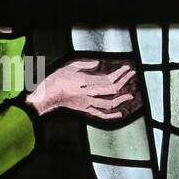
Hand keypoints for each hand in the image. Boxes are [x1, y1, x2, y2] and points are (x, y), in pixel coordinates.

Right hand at [26, 58, 140, 120]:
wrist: (47, 95)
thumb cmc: (57, 80)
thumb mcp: (70, 67)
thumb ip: (85, 64)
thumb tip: (98, 63)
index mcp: (87, 81)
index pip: (109, 78)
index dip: (120, 73)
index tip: (127, 68)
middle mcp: (89, 93)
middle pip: (112, 89)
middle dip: (124, 81)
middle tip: (131, 75)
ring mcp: (87, 103)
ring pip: (108, 103)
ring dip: (121, 99)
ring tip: (130, 95)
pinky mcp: (84, 110)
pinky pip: (99, 115)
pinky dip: (110, 115)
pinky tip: (119, 114)